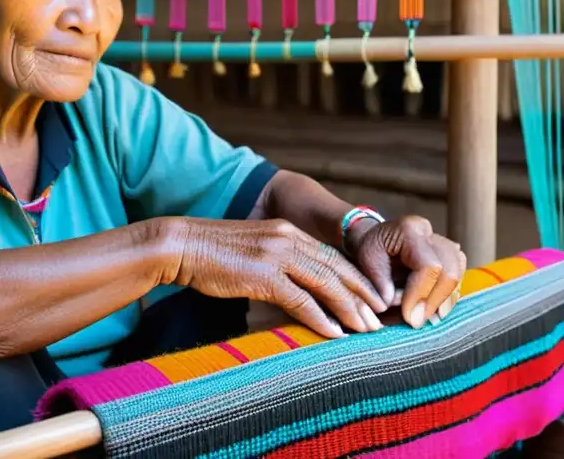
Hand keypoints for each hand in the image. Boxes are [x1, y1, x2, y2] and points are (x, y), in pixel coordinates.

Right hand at [168, 217, 388, 338]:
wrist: (182, 246)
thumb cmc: (213, 255)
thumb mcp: (254, 253)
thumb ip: (278, 266)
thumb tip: (297, 293)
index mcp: (288, 232)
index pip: (332, 255)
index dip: (356, 278)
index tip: (372, 299)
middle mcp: (288, 238)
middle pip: (337, 268)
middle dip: (362, 294)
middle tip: (381, 317)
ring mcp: (277, 254)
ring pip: (326, 282)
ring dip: (349, 308)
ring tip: (367, 329)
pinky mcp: (263, 273)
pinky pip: (300, 299)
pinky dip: (320, 317)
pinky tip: (334, 332)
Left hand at [348, 215, 466, 329]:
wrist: (373, 238)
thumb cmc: (369, 250)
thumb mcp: (366, 262)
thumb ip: (382, 285)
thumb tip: (405, 310)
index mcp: (409, 230)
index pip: (428, 266)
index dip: (421, 294)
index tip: (409, 317)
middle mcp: (430, 233)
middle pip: (450, 271)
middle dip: (434, 301)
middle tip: (416, 321)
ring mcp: (443, 242)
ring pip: (458, 274)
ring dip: (444, 300)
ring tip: (425, 316)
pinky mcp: (450, 255)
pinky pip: (458, 277)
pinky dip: (448, 296)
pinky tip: (433, 308)